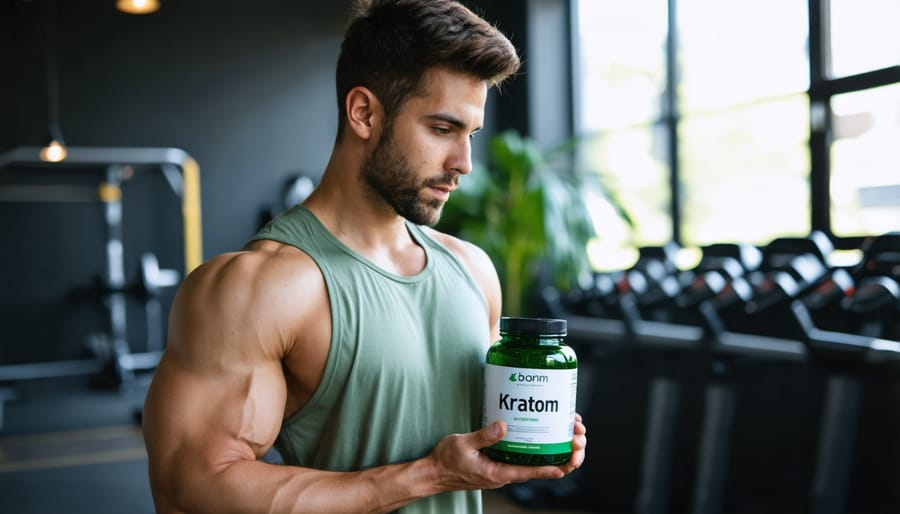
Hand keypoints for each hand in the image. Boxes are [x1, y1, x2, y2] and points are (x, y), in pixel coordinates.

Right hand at [427, 413, 586, 492]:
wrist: (434, 473)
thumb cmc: (446, 462)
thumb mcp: (463, 444)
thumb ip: (483, 436)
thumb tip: (502, 426)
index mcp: (497, 473)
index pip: (530, 472)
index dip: (551, 468)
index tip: (569, 462)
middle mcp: (504, 474)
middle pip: (538, 468)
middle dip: (560, 455)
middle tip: (573, 436)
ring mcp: (502, 469)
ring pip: (533, 463)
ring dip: (551, 451)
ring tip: (566, 432)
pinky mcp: (499, 463)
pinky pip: (523, 459)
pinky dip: (536, 449)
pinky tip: (541, 434)